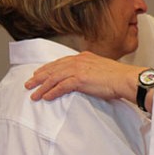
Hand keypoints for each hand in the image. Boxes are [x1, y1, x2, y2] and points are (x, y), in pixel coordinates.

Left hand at [24, 51, 145, 101]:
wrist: (125, 79)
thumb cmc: (117, 77)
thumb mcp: (101, 69)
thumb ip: (90, 71)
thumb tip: (84, 78)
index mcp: (84, 57)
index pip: (61, 62)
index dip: (48, 68)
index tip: (39, 74)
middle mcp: (79, 60)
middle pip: (53, 68)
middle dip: (39, 76)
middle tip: (28, 83)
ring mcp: (79, 69)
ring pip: (54, 77)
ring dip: (42, 86)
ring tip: (34, 94)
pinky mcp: (80, 79)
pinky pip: (61, 86)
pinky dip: (52, 92)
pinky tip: (46, 97)